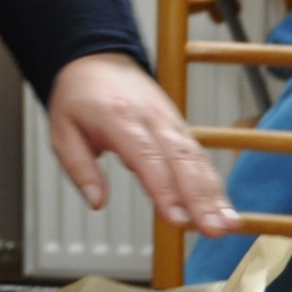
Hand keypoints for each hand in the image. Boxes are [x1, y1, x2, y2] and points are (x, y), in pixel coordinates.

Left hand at [47, 53, 239, 237]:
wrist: (97, 61)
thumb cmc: (79, 97)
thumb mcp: (62, 131)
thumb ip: (80, 168)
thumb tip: (96, 202)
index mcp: (119, 118)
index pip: (147, 157)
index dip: (164, 189)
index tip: (176, 218)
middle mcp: (152, 119)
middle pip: (181, 160)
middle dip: (200, 198)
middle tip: (214, 230)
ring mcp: (171, 122)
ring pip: (198, 159)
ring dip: (215, 194)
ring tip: (229, 225)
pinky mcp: (180, 128)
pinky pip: (201, 156)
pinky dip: (215, 184)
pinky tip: (225, 209)